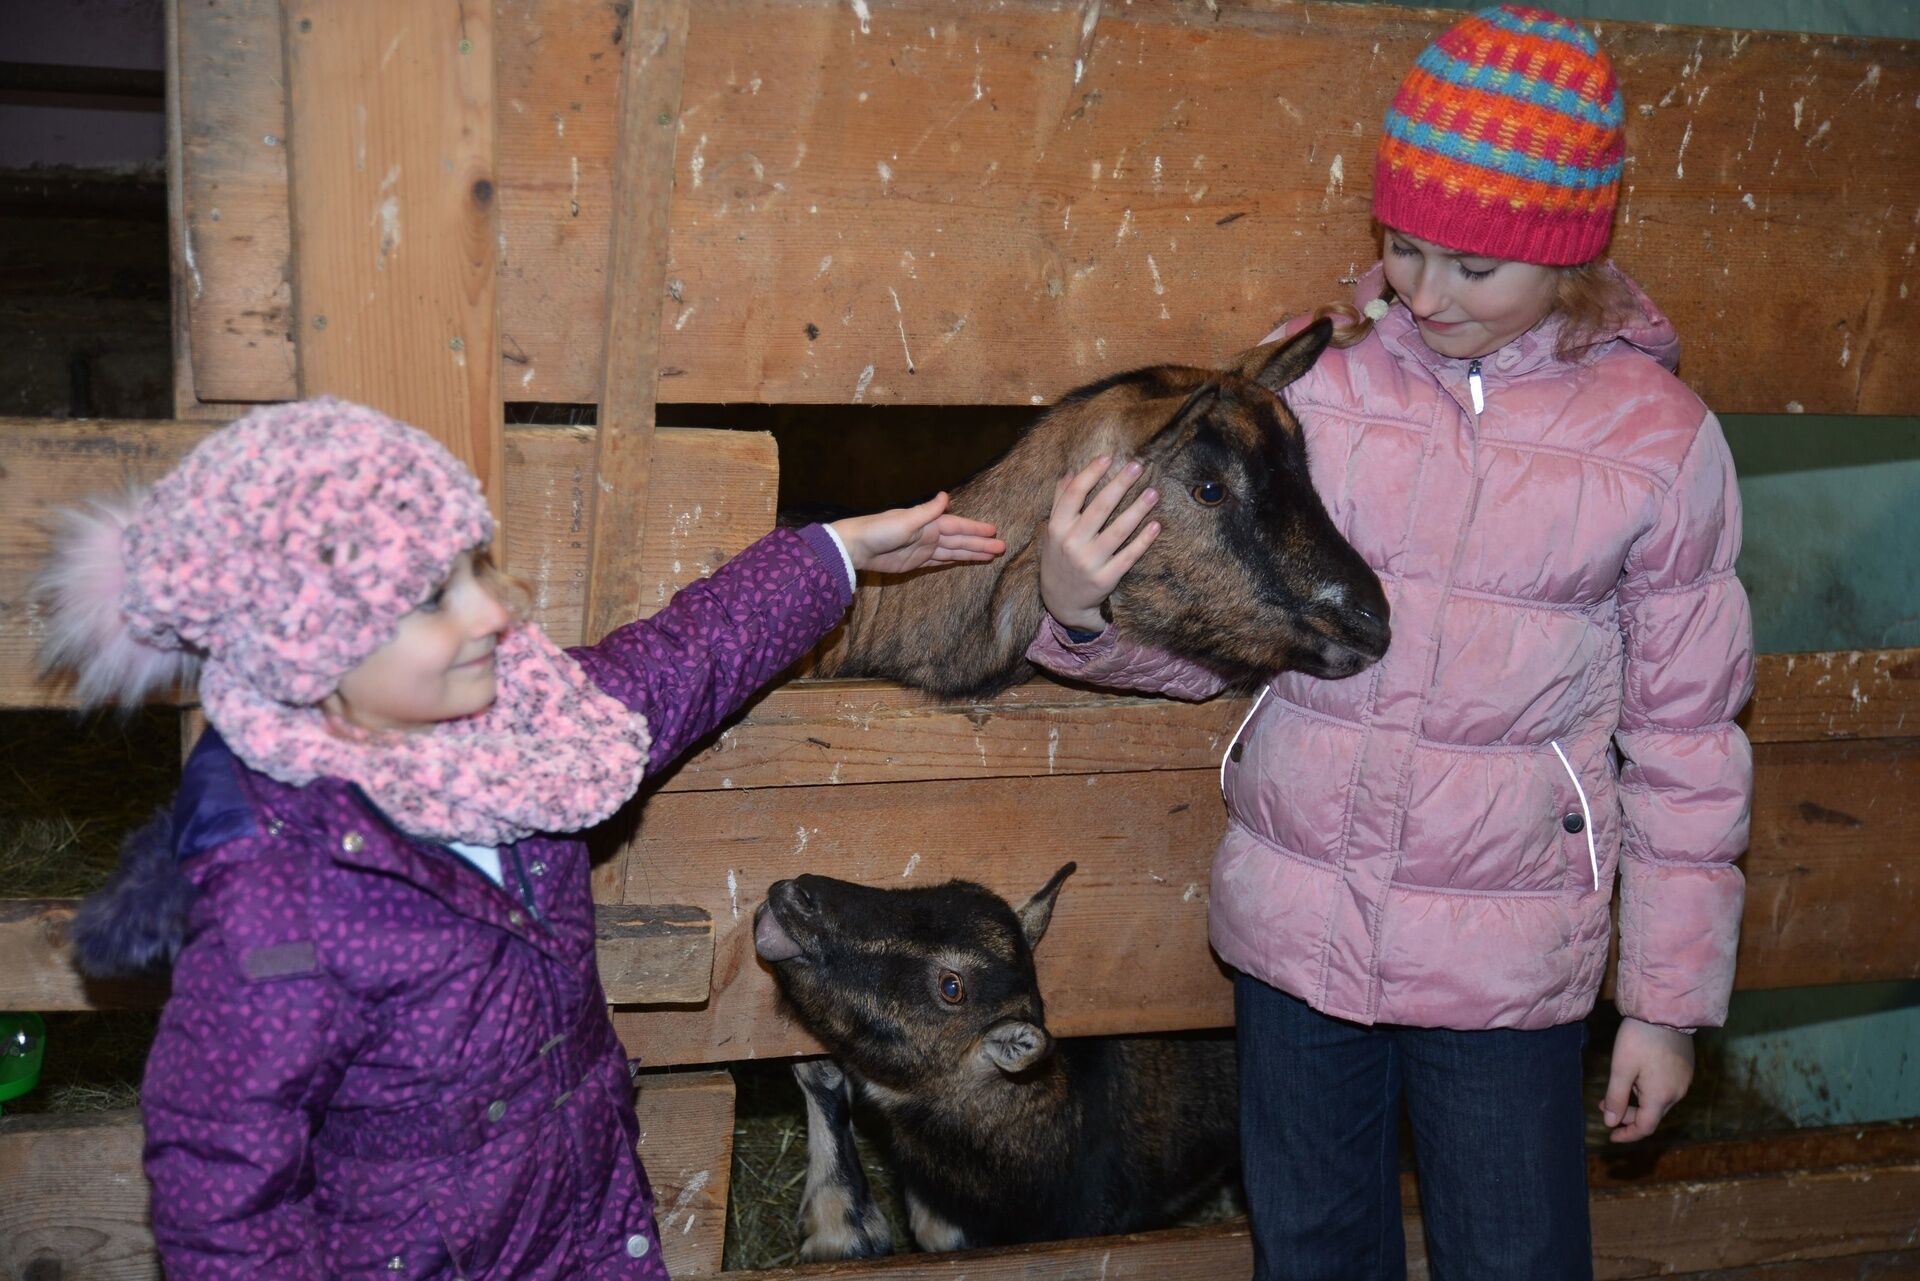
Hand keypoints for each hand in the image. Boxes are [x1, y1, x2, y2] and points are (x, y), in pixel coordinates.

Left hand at [831, 493, 1004, 574]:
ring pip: (954, 551)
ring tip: (991, 555)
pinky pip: (941, 561)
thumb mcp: (905, 520)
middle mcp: (930, 535)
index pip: (958, 526)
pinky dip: (954, 560)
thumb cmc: (878, 530)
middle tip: (1002, 547)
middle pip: (961, 540)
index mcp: (929, 523)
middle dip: (981, 543)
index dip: (976, 529)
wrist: (856, 547)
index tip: (994, 531)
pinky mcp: (916, 563)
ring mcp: (924, 549)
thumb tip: (946, 495)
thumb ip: (927, 511)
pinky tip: (966, 559)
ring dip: (972, 553)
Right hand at [1039, 456, 1159, 632]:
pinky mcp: (1106, 578)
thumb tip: (1071, 471)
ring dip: (1137, 509)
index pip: (1073, 495)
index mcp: (1057, 528)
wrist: (1062, 602)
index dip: (1091, 474)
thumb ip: (1060, 502)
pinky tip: (1155, 525)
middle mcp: (1072, 544)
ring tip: (1153, 492)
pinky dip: (1143, 541)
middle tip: (1138, 466)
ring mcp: (1089, 562)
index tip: (1108, 457)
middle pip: (1099, 508)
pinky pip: (1129, 556)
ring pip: (1118, 531)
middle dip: (1119, 485)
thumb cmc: (1059, 559)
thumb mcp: (1053, 531)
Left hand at [1601, 1017, 1693, 1141]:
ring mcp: (1684, 1081)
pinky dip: (1649, 1090)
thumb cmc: (1639, 1038)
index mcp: (1661, 1097)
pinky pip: (1667, 1088)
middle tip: (1604, 1104)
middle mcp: (1677, 1093)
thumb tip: (1609, 1122)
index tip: (1611, 1135)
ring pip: (1659, 1101)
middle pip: (1652, 1115)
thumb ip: (1616, 1097)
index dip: (1627, 1134)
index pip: (1645, 1127)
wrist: (1665, 1011)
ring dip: (1638, 1101)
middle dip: (1628, 1115)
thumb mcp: (1621, 1068)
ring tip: (1617, 1088)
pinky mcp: (1685, 1069)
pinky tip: (1636, 1077)